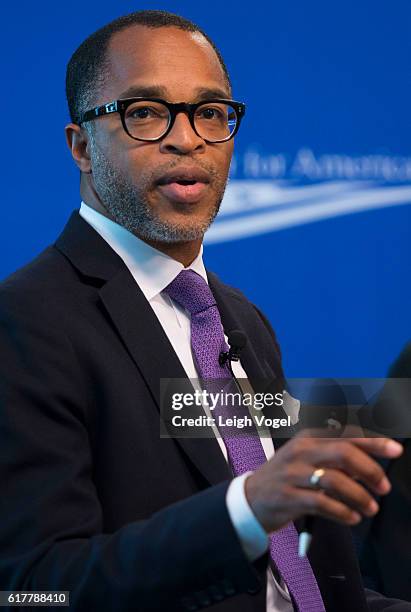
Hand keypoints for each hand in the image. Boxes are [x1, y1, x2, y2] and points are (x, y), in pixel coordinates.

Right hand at [245, 433, 402, 532]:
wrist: (250, 498)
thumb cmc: (285, 478)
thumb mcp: (305, 458)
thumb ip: (334, 458)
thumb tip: (369, 465)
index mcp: (308, 437)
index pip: (346, 434)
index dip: (373, 441)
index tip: (395, 449)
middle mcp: (301, 451)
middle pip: (344, 453)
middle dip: (370, 470)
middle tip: (383, 487)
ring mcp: (293, 474)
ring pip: (336, 480)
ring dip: (360, 497)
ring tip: (370, 508)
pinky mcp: (288, 497)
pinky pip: (323, 503)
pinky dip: (343, 512)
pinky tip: (351, 517)